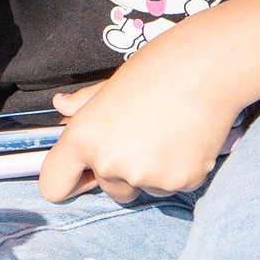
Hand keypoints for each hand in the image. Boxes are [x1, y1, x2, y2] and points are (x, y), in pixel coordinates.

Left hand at [38, 39, 242, 203]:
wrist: (205, 69)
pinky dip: (181, 170)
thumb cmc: (155, 71)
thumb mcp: (108, 87)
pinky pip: (174, 186)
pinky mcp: (180, 181)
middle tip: (143, 138)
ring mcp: (145, 176)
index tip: (83, 176)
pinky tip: (186, 140)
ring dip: (153, 173)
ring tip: (166, 134)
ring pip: (144, 189)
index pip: (53, 185)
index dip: (69, 182)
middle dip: (124, 173)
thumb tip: (61, 105)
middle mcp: (108, 163)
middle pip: (110, 190)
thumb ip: (82, 104)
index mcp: (82, 139)